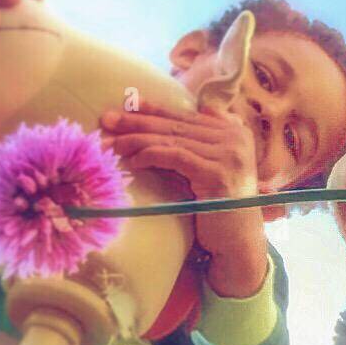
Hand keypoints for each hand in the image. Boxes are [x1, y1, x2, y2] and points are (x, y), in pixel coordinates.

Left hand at [101, 101, 268, 296]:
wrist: (238, 241)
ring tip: (111, 143)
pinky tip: (133, 160)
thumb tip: (191, 116)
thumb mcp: (212, 169)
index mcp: (237, 132)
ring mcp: (230, 155)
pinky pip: (176, 156)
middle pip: (177, 126)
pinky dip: (152, 155)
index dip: (156, 109)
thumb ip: (203, 144)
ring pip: (173, 140)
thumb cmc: (220, 208)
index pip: (188, 117)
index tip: (127, 103)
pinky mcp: (218, 173)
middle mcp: (237, 139)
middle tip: (107, 119)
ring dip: (137, 140)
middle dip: (138, 121)